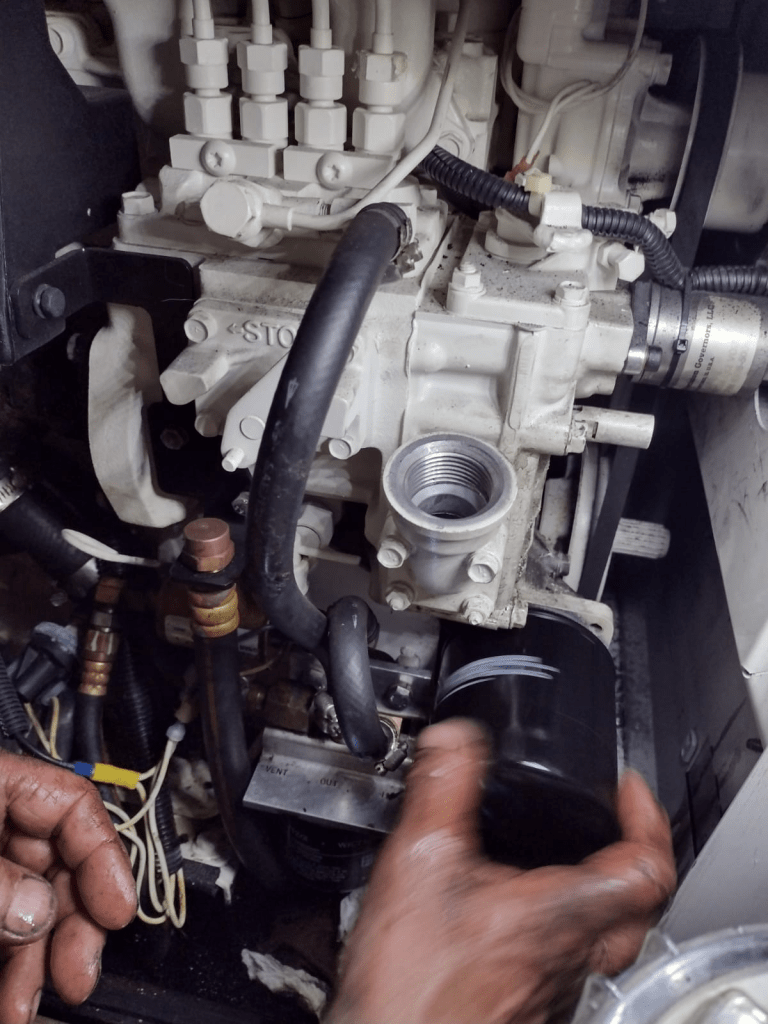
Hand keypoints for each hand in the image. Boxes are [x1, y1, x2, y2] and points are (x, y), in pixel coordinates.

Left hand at [0, 749, 136, 1022]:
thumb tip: (42, 910)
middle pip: (58, 867)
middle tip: (77, 974)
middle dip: (72, 926)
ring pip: (28, 910)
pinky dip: (9, 966)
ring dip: (36, 963)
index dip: (106, 857)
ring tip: (29, 1006)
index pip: (74, 806)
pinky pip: (0, 932)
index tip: (119, 910)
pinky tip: (12, 998)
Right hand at [327, 719, 675, 1023]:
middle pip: (642, 907)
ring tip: (569, 853)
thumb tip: (455, 740)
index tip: (629, 789)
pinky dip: (564, 923)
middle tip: (612, 817)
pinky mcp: (530, 1009)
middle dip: (634, 850)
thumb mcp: (419, 862)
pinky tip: (520, 912)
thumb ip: (441, 790)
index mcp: (558, 916)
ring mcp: (554, 989)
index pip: (647, 870)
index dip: (649, 819)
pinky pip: (571, 960)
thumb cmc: (411, 988)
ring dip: (601, 888)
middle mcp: (570, 959)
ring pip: (608, 937)